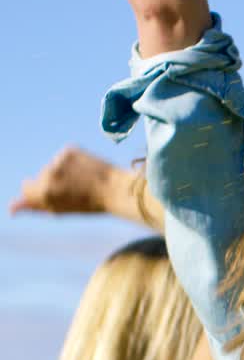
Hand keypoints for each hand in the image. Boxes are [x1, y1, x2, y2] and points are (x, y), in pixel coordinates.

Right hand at [10, 146, 127, 215]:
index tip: (56, 194)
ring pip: (53, 166)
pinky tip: (86, 169)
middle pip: (40, 176)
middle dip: (51, 182)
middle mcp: (49, 174)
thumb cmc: (89, 204)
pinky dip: (72, 162)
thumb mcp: (60, 209)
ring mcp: (59, 160)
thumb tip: (10, 208)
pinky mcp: (69, 150)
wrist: (117, 189)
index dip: (41, 192)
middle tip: (75, 190)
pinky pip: (64, 157)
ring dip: (63, 172)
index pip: (27, 187)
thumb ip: (34, 206)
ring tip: (83, 180)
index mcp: (44, 192)